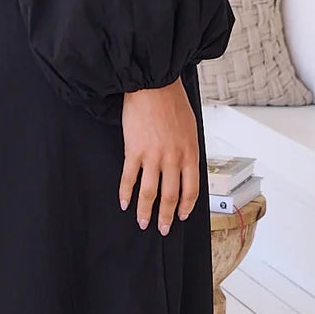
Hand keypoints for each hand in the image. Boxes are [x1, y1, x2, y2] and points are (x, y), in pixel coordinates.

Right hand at [119, 78, 199, 234]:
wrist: (153, 84)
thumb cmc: (172, 102)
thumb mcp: (190, 128)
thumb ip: (187, 150)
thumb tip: (184, 168)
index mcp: (190, 153)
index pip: (191, 190)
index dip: (185, 206)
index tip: (180, 216)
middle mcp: (173, 159)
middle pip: (170, 196)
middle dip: (166, 216)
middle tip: (161, 229)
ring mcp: (152, 156)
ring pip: (149, 193)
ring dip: (145, 211)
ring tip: (142, 222)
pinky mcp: (133, 150)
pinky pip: (129, 178)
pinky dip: (125, 192)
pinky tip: (123, 202)